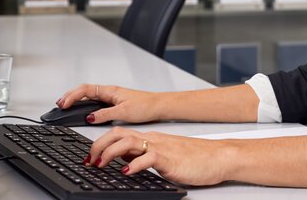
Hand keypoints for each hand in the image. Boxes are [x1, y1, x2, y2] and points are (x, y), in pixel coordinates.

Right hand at [56, 84, 158, 123]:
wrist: (159, 106)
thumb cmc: (145, 106)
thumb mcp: (123, 112)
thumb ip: (105, 114)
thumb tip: (89, 117)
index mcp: (110, 91)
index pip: (85, 90)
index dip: (72, 96)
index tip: (63, 104)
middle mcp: (109, 92)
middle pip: (84, 91)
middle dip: (70, 96)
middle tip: (59, 104)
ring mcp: (111, 97)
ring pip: (89, 95)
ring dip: (76, 99)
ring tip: (66, 105)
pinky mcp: (114, 103)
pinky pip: (95, 101)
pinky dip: (85, 104)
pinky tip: (82, 110)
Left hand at [86, 128, 230, 185]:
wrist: (217, 157)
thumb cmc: (195, 158)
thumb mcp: (163, 156)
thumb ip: (143, 155)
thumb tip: (123, 161)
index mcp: (150, 138)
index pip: (119, 134)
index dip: (100, 143)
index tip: (89, 156)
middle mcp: (152, 139)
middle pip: (118, 134)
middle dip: (99, 145)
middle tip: (88, 160)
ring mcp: (160, 147)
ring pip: (128, 142)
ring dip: (109, 153)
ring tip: (100, 164)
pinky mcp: (168, 158)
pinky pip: (147, 158)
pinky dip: (133, 165)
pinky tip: (125, 173)